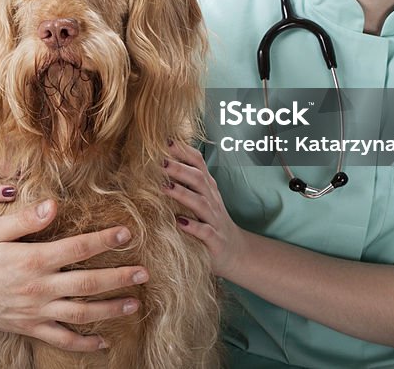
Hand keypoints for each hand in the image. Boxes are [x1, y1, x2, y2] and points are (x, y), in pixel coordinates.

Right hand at [0, 199, 148, 350]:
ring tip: (135, 304)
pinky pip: (62, 339)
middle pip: (88, 283)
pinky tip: (103, 342)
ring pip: (82, 313)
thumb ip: (26, 220)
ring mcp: (36, 311)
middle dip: (119, 278)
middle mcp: (39, 288)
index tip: (126, 234)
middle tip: (144, 272)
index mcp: (33, 260)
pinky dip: (84, 343)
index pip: (77, 248)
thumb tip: (54, 205)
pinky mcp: (30, 328)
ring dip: (111, 309)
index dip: (104, 240)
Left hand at [163, 141, 245, 278]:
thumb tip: (158, 161)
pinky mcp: (215, 240)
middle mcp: (212, 200)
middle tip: (160, 161)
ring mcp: (214, 219)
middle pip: (198, 179)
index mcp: (207, 187)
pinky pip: (205, 231)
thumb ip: (184, 180)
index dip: (184, 152)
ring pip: (201, 203)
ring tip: (165, 187)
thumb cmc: (210, 221)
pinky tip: (180, 222)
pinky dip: (194, 226)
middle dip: (179, 169)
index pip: (198, 163)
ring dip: (183, 194)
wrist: (235, 252)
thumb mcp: (200, 197)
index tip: (166, 141)